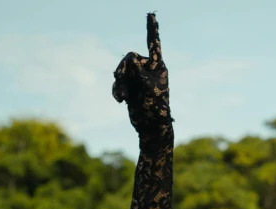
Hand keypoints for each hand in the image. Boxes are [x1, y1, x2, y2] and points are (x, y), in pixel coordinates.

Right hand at [112, 13, 172, 146]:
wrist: (151, 127)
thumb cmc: (154, 108)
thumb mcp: (147, 87)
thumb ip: (138, 71)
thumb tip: (130, 58)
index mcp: (158, 66)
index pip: (154, 44)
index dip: (152, 30)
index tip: (151, 14)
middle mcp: (147, 70)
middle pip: (129, 58)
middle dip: (123, 69)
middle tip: (118, 79)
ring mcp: (138, 79)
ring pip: (121, 72)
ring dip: (119, 83)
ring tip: (122, 98)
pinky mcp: (130, 88)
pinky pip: (118, 83)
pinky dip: (117, 90)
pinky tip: (120, 101)